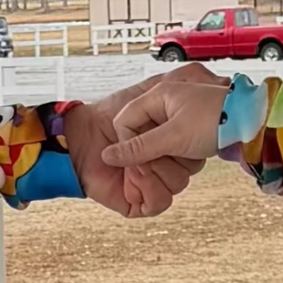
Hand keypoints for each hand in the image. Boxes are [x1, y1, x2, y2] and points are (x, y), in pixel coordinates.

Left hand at [64, 64, 226, 218]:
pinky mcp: (141, 202)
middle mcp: (166, 165)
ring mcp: (155, 184)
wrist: (81, 136)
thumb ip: (171, 85)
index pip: (195, 151)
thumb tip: (201, 80)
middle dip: (165, 156)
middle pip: (189, 170)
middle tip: (144, 147)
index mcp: (171, 144)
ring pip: (177, 185)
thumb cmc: (108, 117)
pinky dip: (147, 189)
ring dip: (154, 170)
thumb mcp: (143, 94)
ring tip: (133, 161)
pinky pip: (159, 203)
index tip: (164, 131)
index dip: (181, 143)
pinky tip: (132, 176)